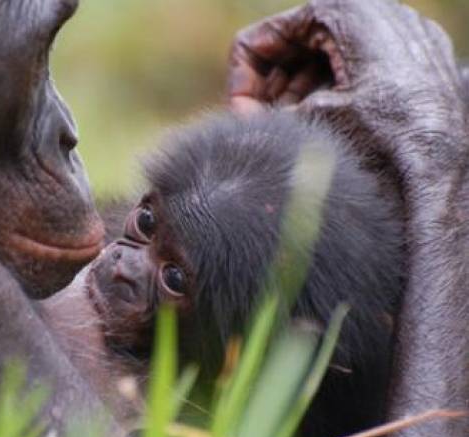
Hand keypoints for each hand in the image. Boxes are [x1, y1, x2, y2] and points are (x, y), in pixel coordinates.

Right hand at [229, 0, 467, 177]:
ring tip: (294, 129)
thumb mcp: (309, 121)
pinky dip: (331, 91)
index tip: (242, 120)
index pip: (260, 39)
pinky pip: (355, 65)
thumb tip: (239, 120)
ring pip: (322, 57)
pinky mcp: (417, 57)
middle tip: (262, 126)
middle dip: (271, 88)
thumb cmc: (382, 138)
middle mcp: (376, 10)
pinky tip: (324, 124)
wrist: (448, 169)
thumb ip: (264, 113)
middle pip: (292, 46)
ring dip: (298, 92)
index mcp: (342, 10)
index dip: (241, 83)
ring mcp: (401, 33)